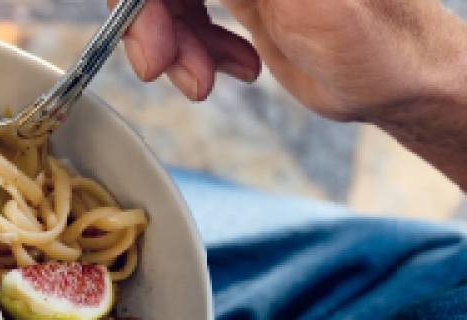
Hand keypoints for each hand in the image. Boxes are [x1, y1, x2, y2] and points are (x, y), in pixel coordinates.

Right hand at [118, 0, 466, 186]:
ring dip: (172, 44)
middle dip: (151, 19)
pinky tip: (232, 69)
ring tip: (200, 81)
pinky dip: (193, 51)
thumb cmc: (377, 37)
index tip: (148, 28)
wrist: (401, 80)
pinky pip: (185, 15)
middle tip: (159, 66)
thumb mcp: (302, 1)